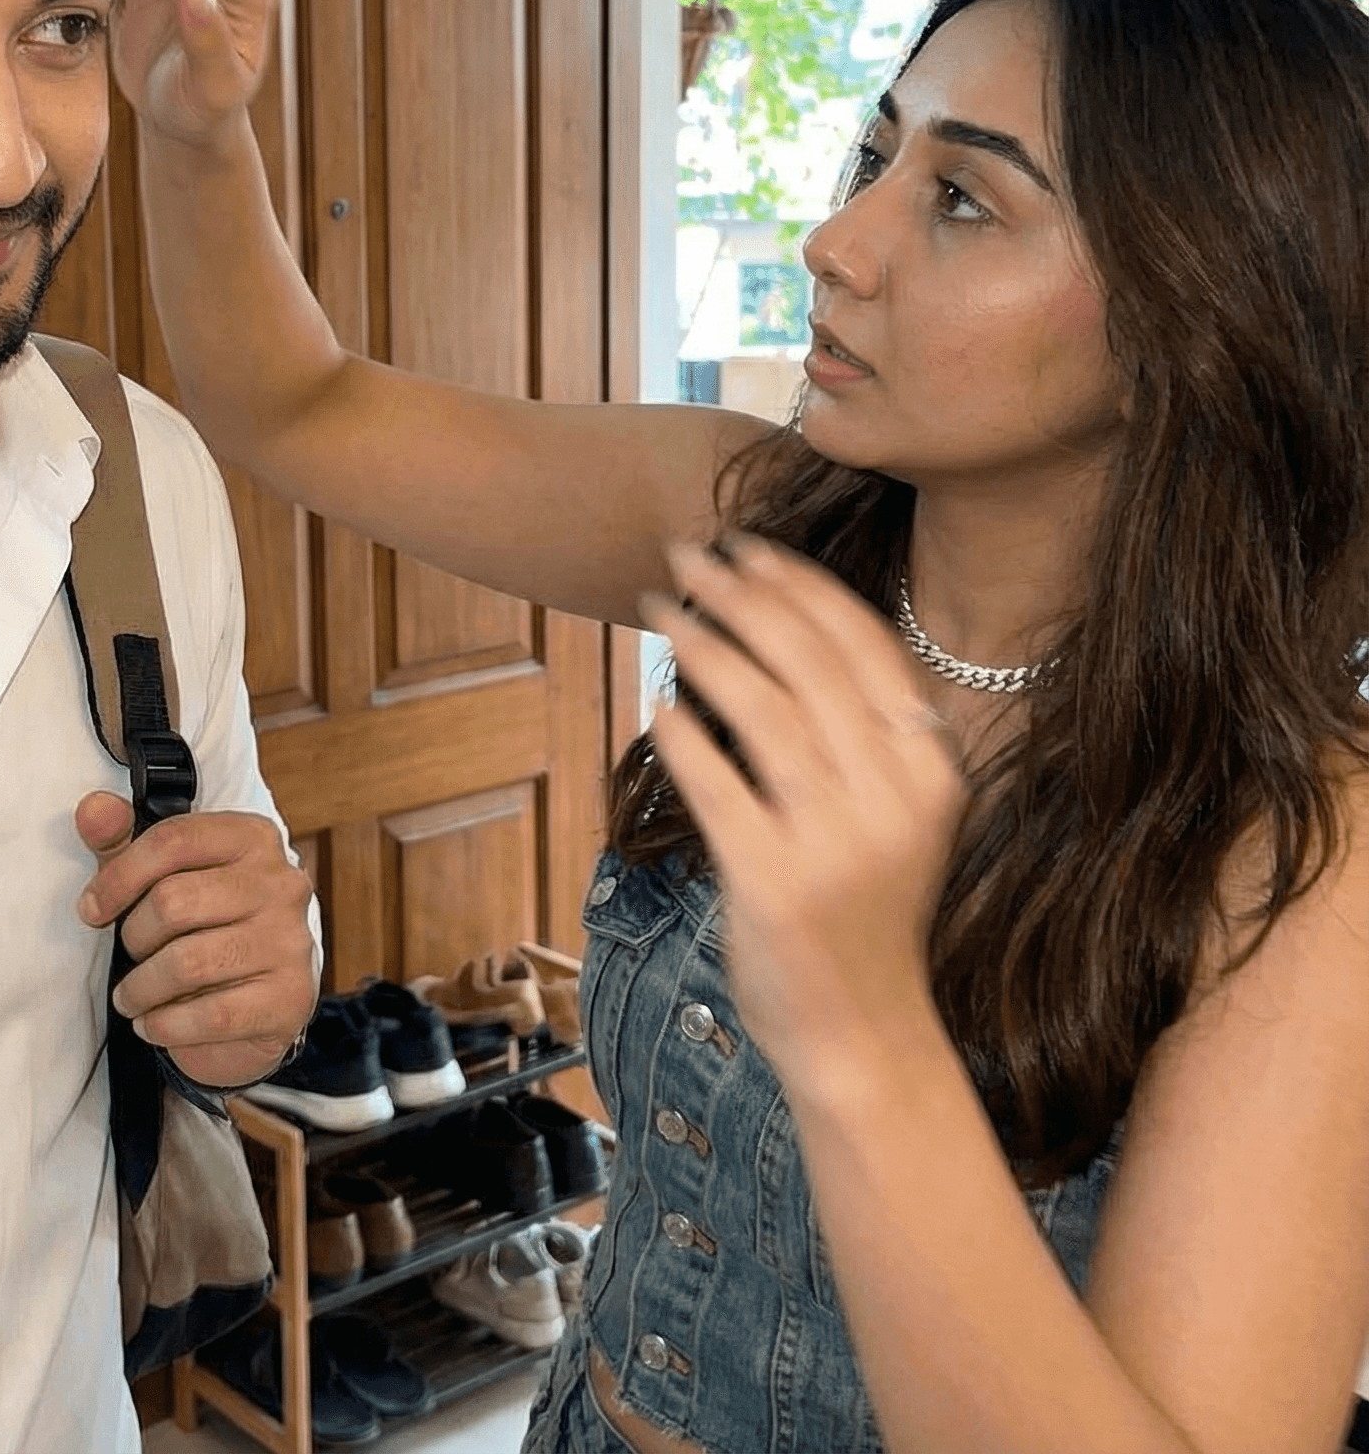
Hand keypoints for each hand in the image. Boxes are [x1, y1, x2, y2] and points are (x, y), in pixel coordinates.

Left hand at [75, 789, 316, 1089]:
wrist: (264, 996)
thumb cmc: (206, 925)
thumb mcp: (163, 876)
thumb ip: (122, 841)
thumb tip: (92, 810)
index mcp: (252, 838)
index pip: (172, 840)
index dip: (118, 876)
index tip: (92, 909)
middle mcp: (281, 883)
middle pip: (174, 902)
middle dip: (133, 938)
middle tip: (128, 956)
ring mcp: (290, 942)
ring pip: (187, 964)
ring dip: (141, 989)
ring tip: (132, 997)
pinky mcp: (289, 999)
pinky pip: (210, 1016)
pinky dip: (166, 1026)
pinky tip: (155, 1023)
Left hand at [640, 537, 965, 1096]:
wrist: (865, 1039)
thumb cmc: (865, 916)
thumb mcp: (893, 817)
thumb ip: (859, 734)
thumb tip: (776, 626)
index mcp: (931, 770)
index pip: (862, 644)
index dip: (798, 585)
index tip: (746, 547)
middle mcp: (894, 797)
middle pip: (806, 661)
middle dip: (739, 595)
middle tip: (685, 557)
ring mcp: (837, 842)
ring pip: (759, 709)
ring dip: (701, 645)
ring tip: (660, 610)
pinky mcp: (774, 883)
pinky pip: (715, 785)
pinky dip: (681, 735)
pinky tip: (654, 700)